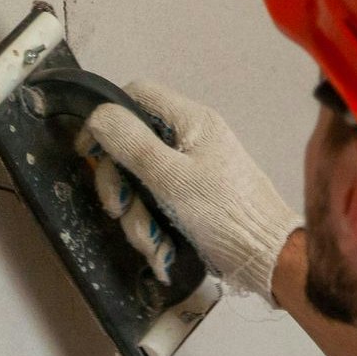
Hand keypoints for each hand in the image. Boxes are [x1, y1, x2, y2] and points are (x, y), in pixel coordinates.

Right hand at [83, 81, 302, 303]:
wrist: (268, 260)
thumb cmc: (224, 214)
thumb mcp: (171, 179)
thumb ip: (132, 144)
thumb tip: (98, 116)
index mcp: (191, 121)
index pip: (137, 96)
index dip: (106, 119)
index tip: (88, 151)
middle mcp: (190, 140)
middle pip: (131, 147)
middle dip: (119, 184)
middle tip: (119, 208)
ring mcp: (190, 173)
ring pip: (140, 185)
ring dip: (138, 219)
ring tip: (155, 244)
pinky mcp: (191, 203)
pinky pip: (157, 209)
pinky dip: (156, 233)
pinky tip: (165, 253)